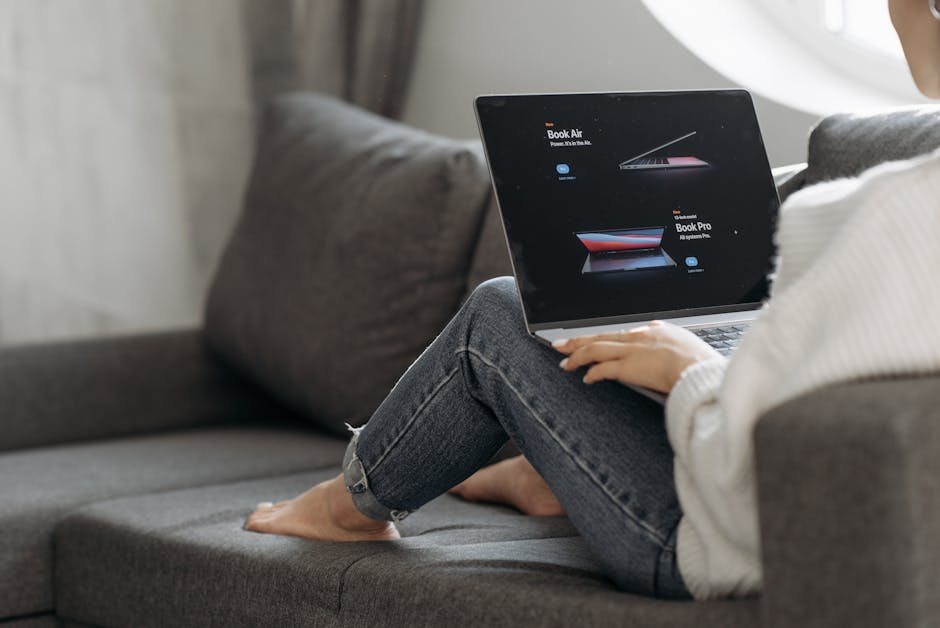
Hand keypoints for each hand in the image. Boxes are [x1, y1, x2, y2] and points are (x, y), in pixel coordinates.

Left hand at [553, 321, 720, 393]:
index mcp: (654, 331)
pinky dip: (591, 373)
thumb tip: (667, 348)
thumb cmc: (700, 362)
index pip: (622, 333)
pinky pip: (602, 369)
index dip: (605, 338)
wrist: (699, 369)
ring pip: (595, 349)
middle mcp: (639, 338)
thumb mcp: (687, 345)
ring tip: (564, 361)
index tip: (595, 341)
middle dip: (578, 340)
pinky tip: (585, 378)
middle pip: (601, 337)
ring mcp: (631, 352)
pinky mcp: (627, 367)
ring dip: (577, 355)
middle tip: (561, 343)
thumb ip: (673, 344)